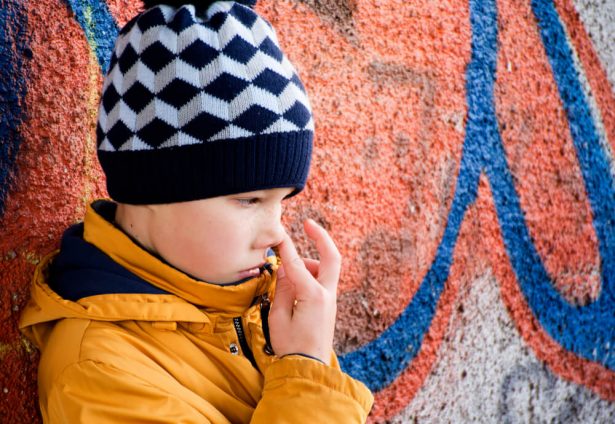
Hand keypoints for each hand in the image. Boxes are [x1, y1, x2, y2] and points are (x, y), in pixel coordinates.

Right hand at [268, 219, 340, 364]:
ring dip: (311, 262)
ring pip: (327, 269)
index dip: (285, 247)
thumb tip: (284, 267)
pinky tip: (295, 283)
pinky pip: (323, 282)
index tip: (277, 234)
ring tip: (289, 272)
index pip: (297, 264)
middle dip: (321, 237)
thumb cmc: (290, 347)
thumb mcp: (278, 317)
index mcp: (314, 296)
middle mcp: (327, 295)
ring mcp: (331, 300)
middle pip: (332, 257)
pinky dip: (311, 275)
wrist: (308, 370)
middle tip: (308, 224)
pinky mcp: (329, 306)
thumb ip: (282, 288)